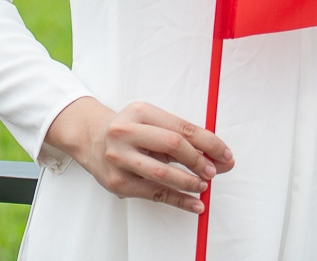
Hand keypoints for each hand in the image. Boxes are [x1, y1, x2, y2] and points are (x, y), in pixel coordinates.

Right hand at [43, 96, 232, 212]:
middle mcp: (126, 132)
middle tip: (213, 172)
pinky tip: (194, 204)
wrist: (90, 138)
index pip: (182, 128)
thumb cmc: (129, 130)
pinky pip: (154, 193)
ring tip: (202, 186)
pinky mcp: (118, 182)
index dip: (209, 143)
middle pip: (173, 145)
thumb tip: (219, 158)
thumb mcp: (150, 121)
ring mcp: (119, 158)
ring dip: (190, 182)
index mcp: (140, 112)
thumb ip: (180, 136)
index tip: (225, 155)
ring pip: (163, 173)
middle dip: (199, 161)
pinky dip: (179, 201)